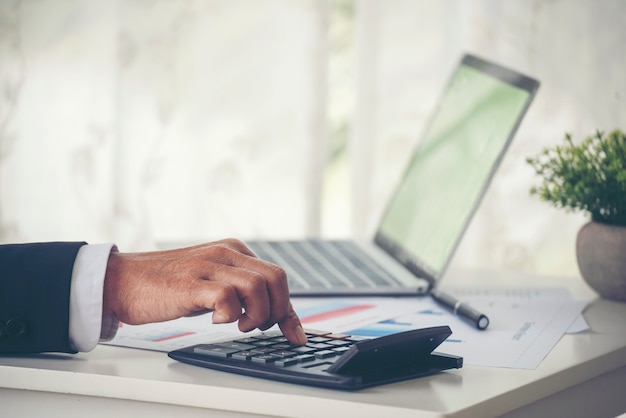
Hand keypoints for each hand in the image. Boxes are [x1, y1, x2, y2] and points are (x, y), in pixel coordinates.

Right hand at [102, 239, 306, 344]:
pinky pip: (228, 297)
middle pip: (276, 278)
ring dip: (256, 314)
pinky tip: (218, 320)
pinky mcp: (191, 284)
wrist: (124, 280)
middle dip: (278, 311)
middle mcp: (226, 253)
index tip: (295, 334)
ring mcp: (208, 266)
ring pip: (257, 287)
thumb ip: (239, 288)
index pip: (277, 276)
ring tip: (239, 324)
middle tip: (258, 327)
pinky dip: (230, 315)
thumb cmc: (168, 285)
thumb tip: (272, 312)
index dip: (289, 309)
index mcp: (234, 251)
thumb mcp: (212, 281)